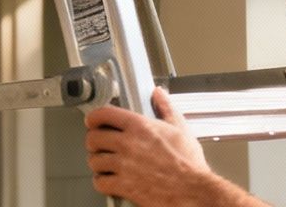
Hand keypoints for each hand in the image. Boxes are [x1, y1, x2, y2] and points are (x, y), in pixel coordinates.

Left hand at [84, 88, 224, 204]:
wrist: (192, 190)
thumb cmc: (188, 163)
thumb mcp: (180, 129)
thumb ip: (166, 108)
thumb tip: (159, 94)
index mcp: (140, 126)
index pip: (104, 114)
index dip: (94, 117)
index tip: (93, 121)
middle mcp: (128, 144)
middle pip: (93, 138)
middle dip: (94, 141)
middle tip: (99, 144)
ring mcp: (124, 165)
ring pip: (94, 161)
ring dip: (97, 162)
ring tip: (103, 163)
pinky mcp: (123, 186)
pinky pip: (100, 182)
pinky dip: (101, 182)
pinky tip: (108, 180)